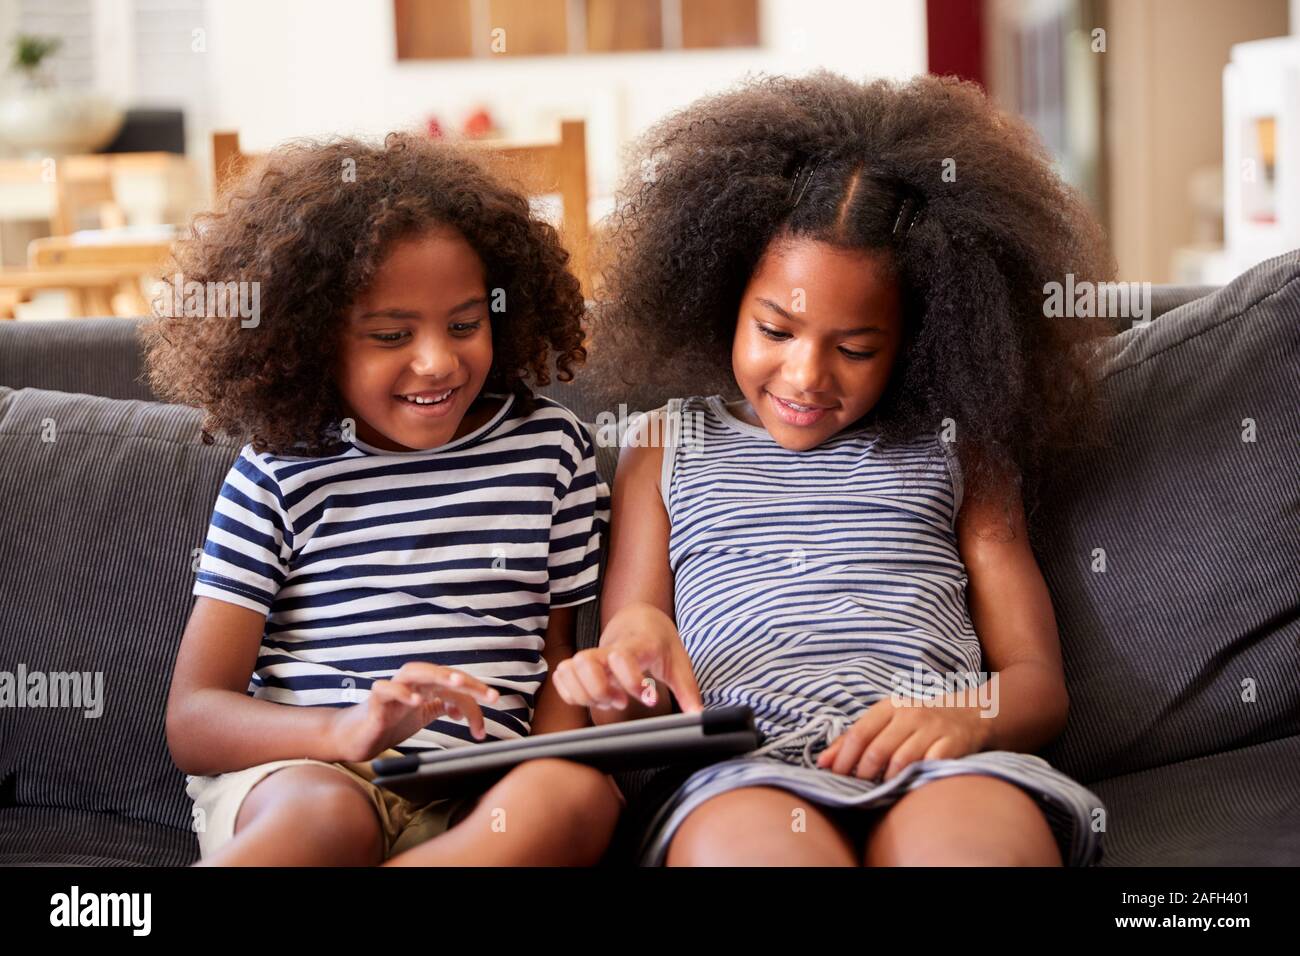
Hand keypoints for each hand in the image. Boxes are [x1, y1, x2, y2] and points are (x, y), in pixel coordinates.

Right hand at [327, 663, 499, 762]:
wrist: (356, 737)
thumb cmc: (389, 721)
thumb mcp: (423, 715)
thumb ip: (443, 706)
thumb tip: (465, 708)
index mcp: (424, 686)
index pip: (454, 681)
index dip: (475, 690)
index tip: (494, 702)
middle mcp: (410, 683)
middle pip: (440, 673)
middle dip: (465, 681)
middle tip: (488, 694)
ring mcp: (391, 689)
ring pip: (414, 672)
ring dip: (436, 675)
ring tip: (457, 682)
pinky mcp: (374, 702)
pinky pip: (385, 689)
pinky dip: (400, 692)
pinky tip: (416, 701)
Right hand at [551, 602, 703, 712]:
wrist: (640, 620)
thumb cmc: (659, 643)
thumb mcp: (679, 664)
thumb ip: (687, 691)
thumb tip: (698, 716)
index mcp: (636, 645)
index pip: (622, 657)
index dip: (631, 681)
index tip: (648, 698)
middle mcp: (608, 649)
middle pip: (584, 662)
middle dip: (599, 690)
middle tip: (620, 700)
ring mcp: (591, 655)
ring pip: (568, 669)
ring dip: (583, 693)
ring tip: (607, 699)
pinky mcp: (579, 663)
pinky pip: (561, 677)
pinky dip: (570, 693)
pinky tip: (591, 697)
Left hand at [816, 696, 990, 781]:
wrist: (970, 713)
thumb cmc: (917, 720)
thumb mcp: (885, 720)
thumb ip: (853, 739)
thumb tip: (822, 762)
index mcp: (889, 707)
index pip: (859, 733)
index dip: (844, 758)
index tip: (835, 775)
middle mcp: (910, 714)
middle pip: (877, 749)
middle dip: (863, 773)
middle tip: (858, 786)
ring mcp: (933, 729)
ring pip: (901, 760)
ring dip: (887, 779)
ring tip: (880, 788)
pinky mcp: (952, 744)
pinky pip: (929, 765)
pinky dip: (915, 778)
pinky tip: (907, 785)